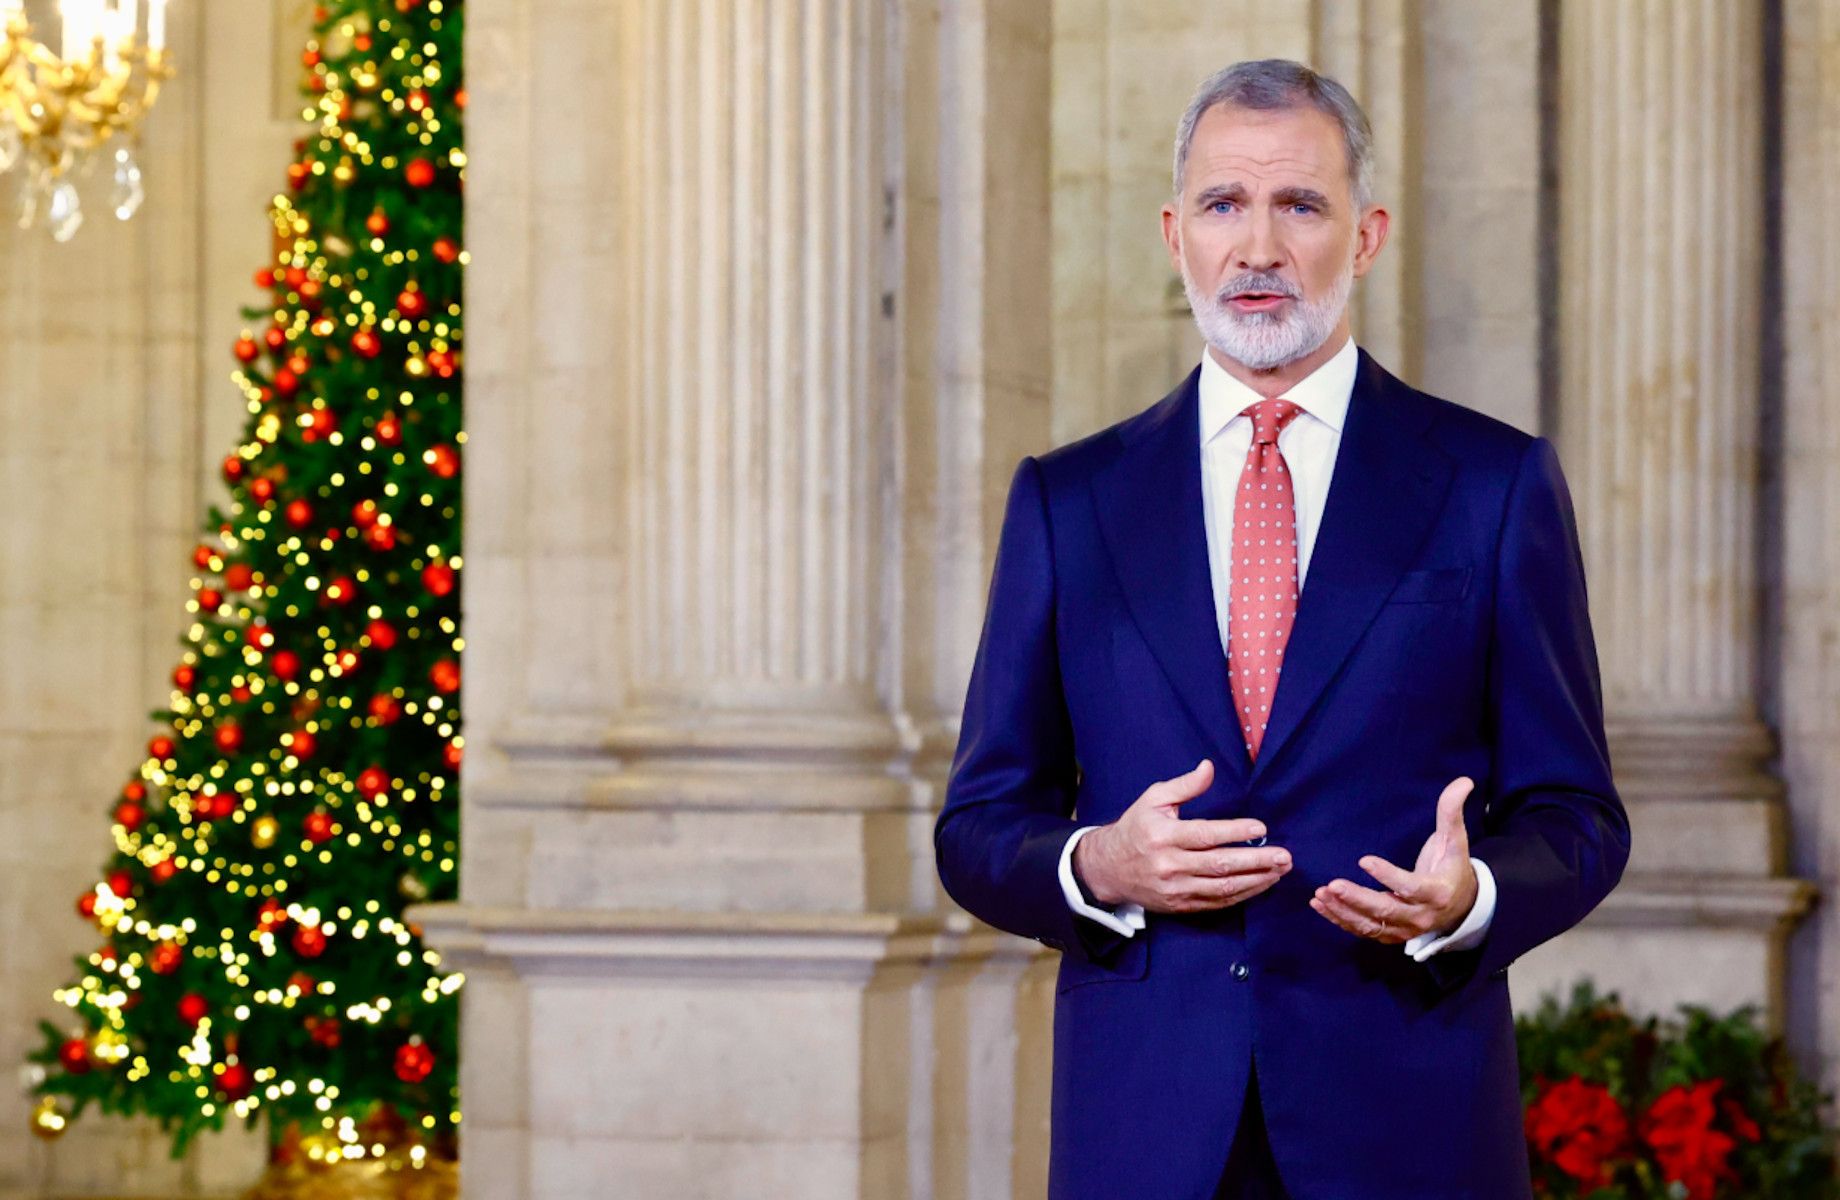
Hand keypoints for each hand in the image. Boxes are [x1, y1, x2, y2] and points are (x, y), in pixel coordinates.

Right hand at [1073, 759, 1291, 913]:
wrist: (1109, 868)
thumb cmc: (1136, 828)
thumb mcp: (1154, 799)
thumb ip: (1184, 785)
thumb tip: (1209, 767)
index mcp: (1163, 835)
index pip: (1205, 835)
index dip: (1235, 832)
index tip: (1262, 828)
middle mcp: (1170, 864)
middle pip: (1220, 865)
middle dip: (1256, 861)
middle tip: (1284, 856)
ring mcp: (1176, 888)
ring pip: (1222, 888)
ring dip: (1256, 880)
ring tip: (1279, 871)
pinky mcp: (1180, 905)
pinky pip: (1216, 903)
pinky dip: (1242, 895)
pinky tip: (1260, 884)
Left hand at [1310, 775, 1479, 942]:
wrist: (1461, 906)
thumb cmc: (1452, 867)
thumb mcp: (1455, 841)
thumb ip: (1452, 813)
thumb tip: (1463, 781)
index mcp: (1436, 892)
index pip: (1410, 887)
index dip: (1387, 876)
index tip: (1363, 860)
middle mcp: (1420, 916)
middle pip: (1385, 910)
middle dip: (1357, 899)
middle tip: (1332, 884)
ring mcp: (1404, 929)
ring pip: (1370, 925)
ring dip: (1343, 911)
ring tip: (1320, 893)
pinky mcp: (1390, 935)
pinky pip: (1363, 930)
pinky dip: (1340, 919)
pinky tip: (1319, 904)